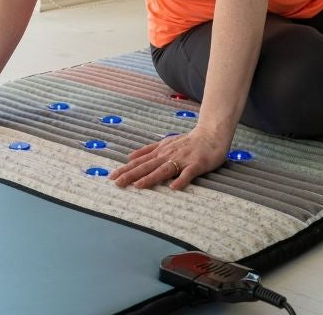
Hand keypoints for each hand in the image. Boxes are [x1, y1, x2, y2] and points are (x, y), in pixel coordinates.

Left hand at [109, 127, 229, 190]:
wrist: (211, 134)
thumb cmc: (187, 141)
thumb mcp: (165, 143)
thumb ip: (148, 150)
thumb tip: (130, 156)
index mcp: (160, 151)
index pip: (139, 162)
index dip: (126, 169)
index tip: (112, 177)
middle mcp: (168, 155)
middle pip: (147, 166)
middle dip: (131, 174)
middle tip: (117, 183)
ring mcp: (182, 160)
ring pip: (163, 170)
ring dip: (150, 178)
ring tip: (138, 186)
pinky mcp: (196, 164)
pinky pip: (187, 174)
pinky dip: (180, 180)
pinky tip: (173, 188)